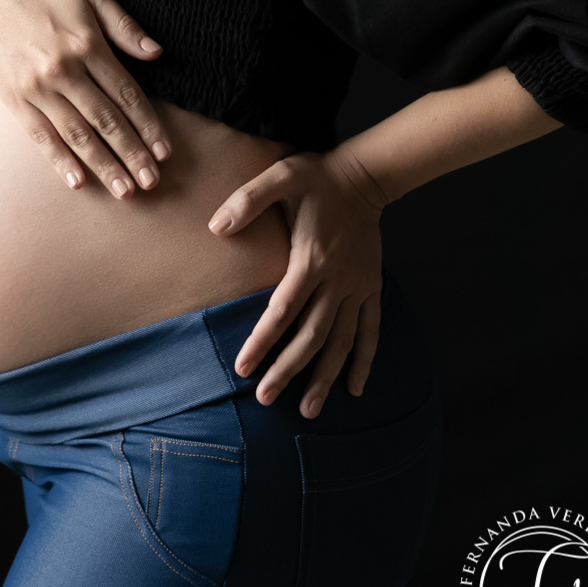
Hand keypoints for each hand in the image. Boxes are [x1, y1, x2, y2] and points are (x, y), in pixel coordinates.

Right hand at [0, 0, 173, 199]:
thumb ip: (124, 26)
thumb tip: (156, 53)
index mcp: (88, 45)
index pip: (127, 94)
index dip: (148, 125)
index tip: (164, 152)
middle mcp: (65, 70)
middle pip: (106, 120)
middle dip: (132, 154)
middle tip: (152, 182)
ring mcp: (38, 88)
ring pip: (78, 134)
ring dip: (104, 165)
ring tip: (125, 191)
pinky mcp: (15, 100)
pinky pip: (41, 136)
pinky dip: (60, 160)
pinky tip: (78, 182)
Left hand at [208, 146, 385, 417]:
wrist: (365, 176)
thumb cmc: (317, 177)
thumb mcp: (281, 176)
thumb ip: (249, 199)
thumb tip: (216, 226)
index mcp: (312, 258)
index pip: (283, 309)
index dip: (262, 340)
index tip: (243, 368)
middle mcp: (337, 279)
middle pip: (312, 334)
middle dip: (289, 369)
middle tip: (266, 399)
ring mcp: (357, 287)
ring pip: (342, 341)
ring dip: (325, 377)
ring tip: (309, 411)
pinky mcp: (371, 287)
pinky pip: (370, 330)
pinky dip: (363, 360)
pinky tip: (354, 389)